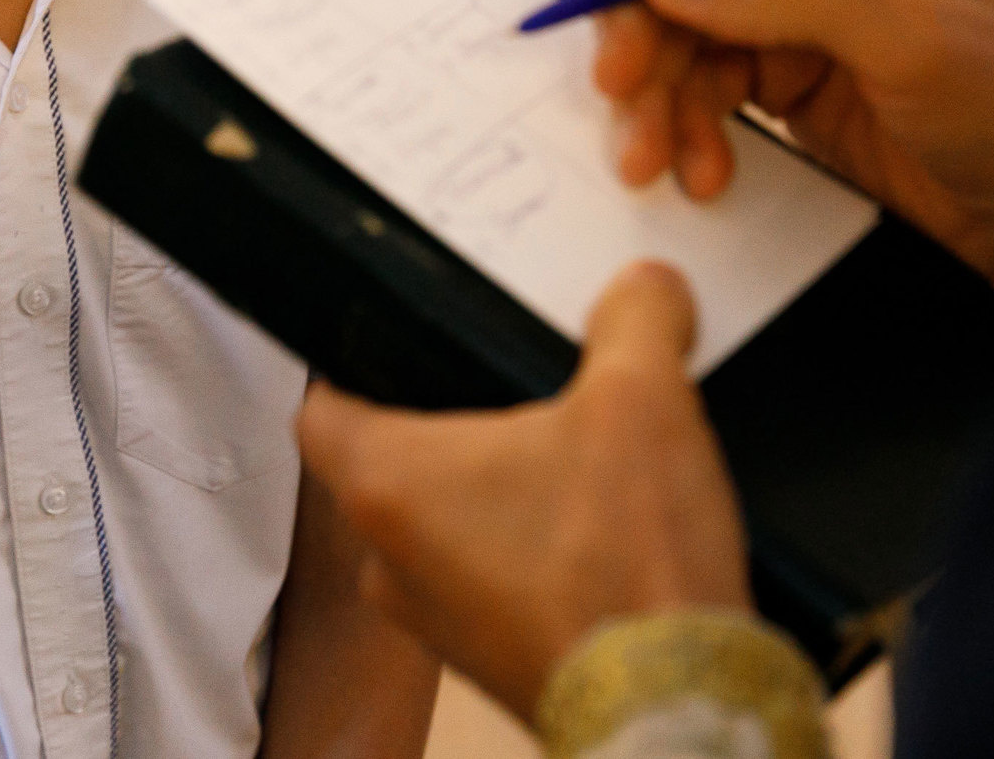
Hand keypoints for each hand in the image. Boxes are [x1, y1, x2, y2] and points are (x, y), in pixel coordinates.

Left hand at [295, 263, 748, 719]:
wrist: (673, 704)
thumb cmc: (626, 564)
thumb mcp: (643, 396)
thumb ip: (636, 317)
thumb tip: (644, 289)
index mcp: (391, 482)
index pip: (320, 409)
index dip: (350, 365)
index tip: (390, 343)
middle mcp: (392, 560)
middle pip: (391, 467)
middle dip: (456, 428)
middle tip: (518, 391)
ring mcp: (438, 623)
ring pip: (441, 530)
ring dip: (496, 494)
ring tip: (576, 460)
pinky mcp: (491, 658)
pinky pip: (486, 582)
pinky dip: (529, 552)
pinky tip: (600, 531)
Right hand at [574, 0, 993, 292]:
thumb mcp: (905, 39)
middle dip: (645, 16)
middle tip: (619, 80)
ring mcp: (808, 5)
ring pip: (687, 22)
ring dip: (658, 89)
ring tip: (651, 156)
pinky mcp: (793, 75)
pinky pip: (707, 84)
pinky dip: (689, 126)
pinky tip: (701, 171)